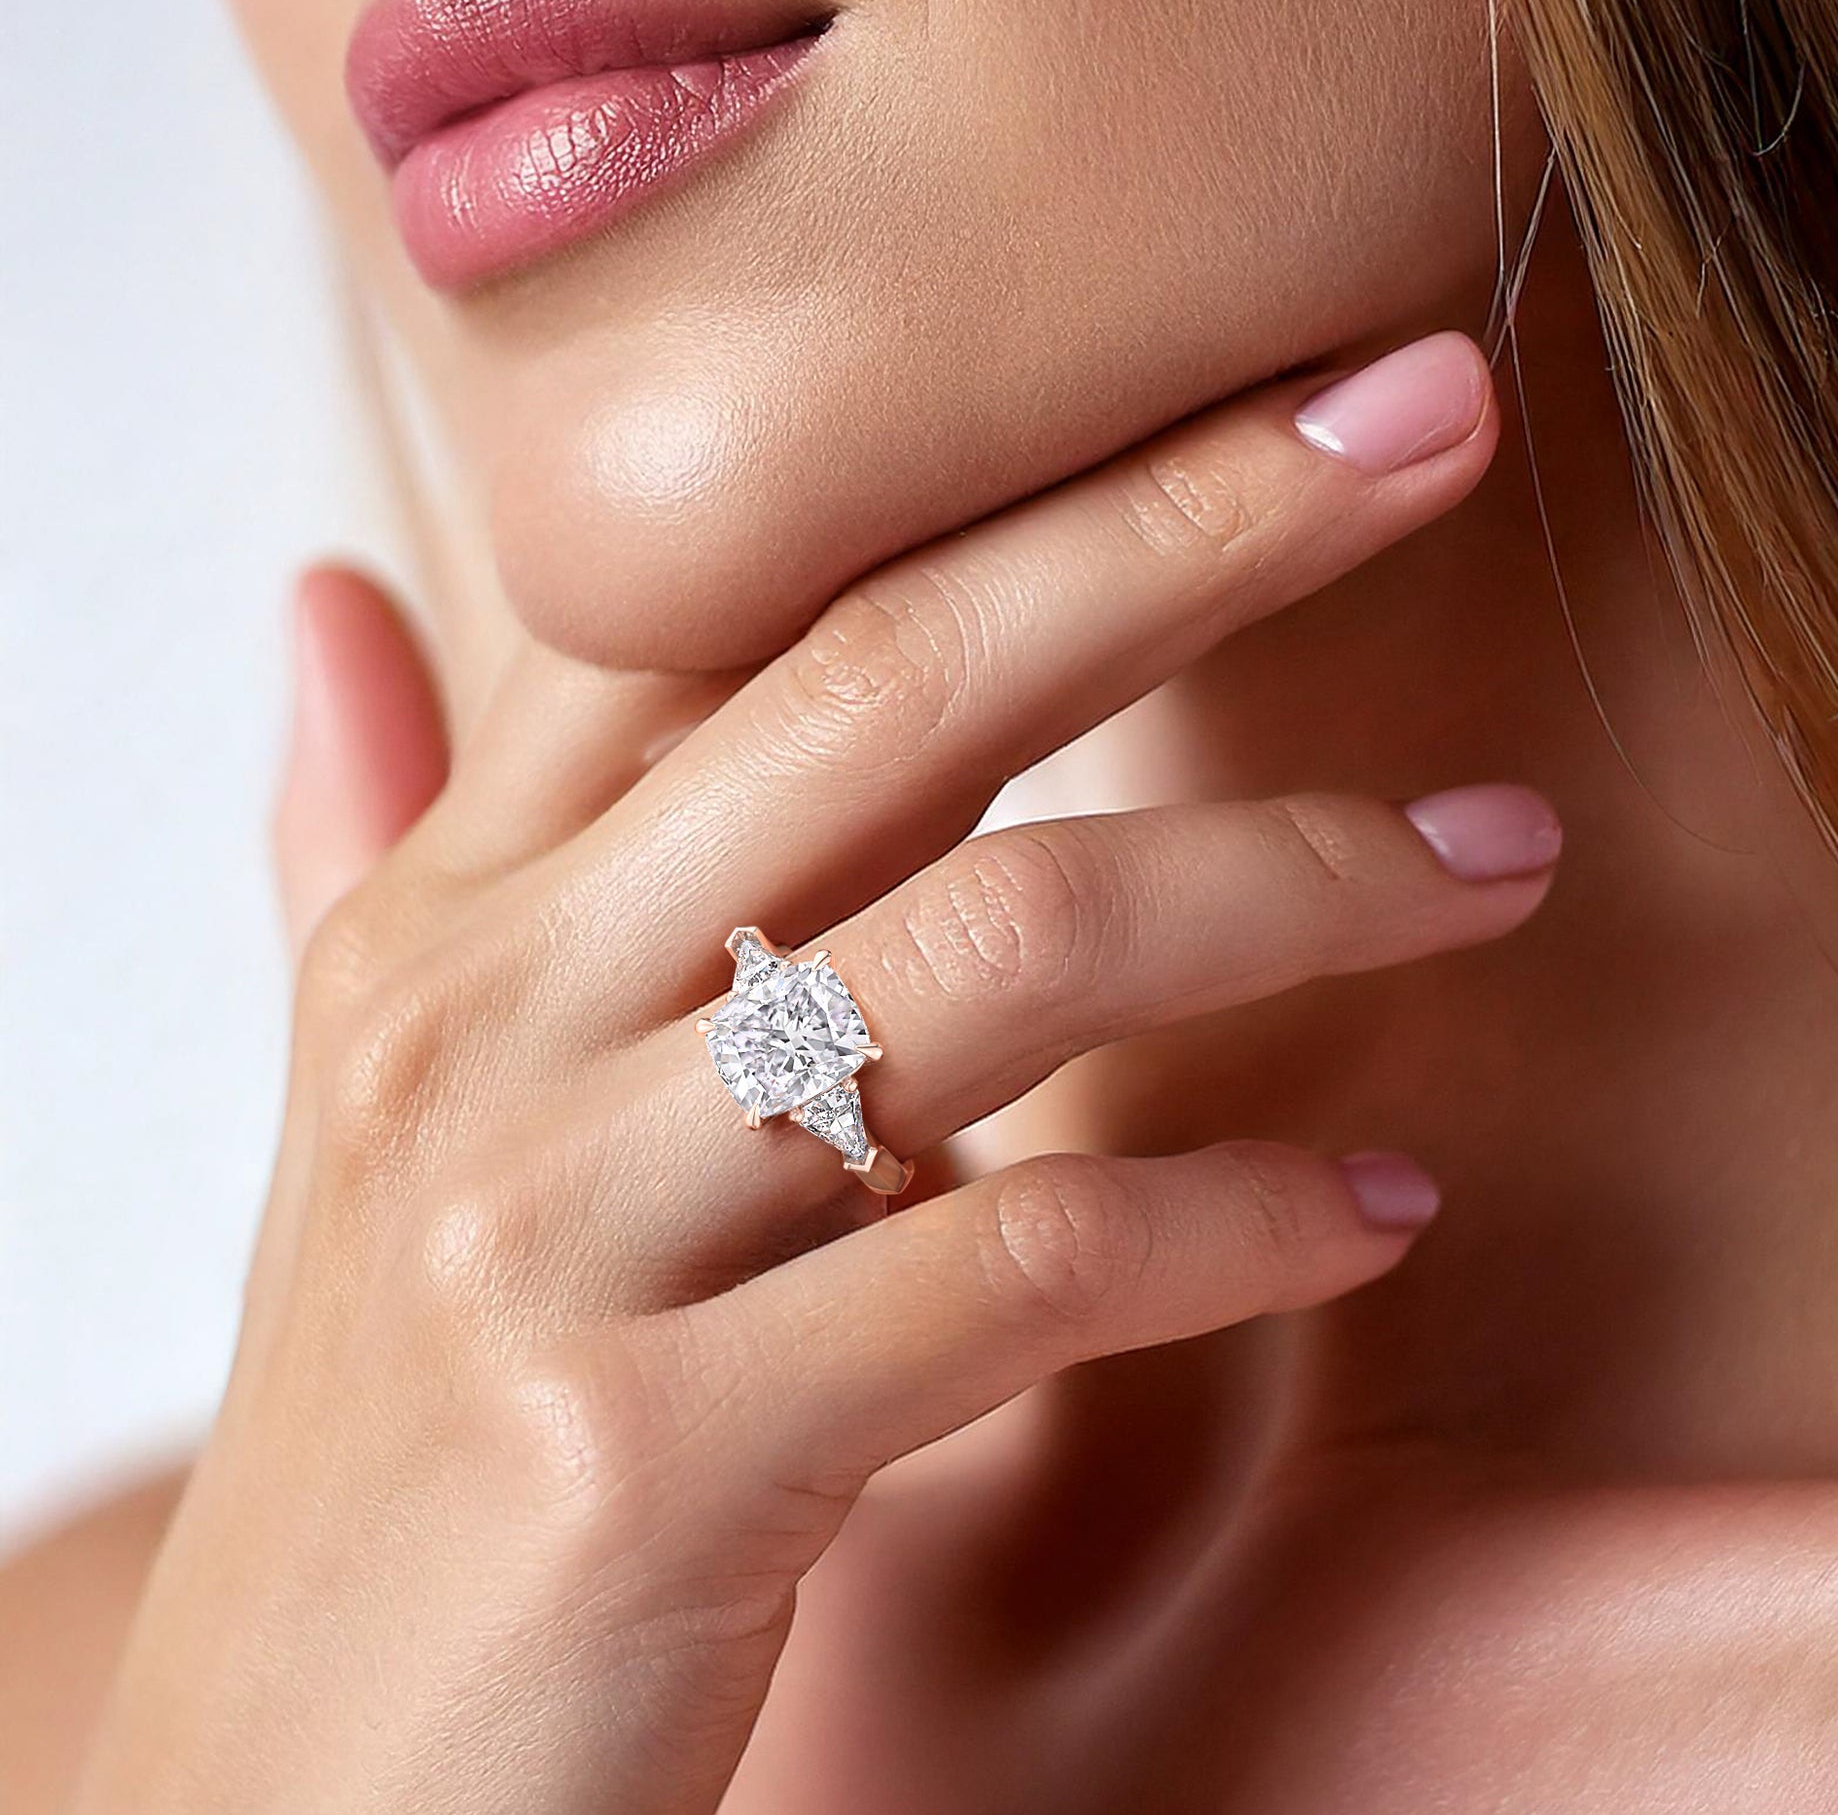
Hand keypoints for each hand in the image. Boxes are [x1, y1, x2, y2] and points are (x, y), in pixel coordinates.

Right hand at [75, 333, 1554, 1813]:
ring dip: (1294, 886)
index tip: (1257, 396)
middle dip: (1186, 536)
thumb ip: (374, 843)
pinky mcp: (647, 1450)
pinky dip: (1233, 1222)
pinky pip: (1017, 1262)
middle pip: (895, 683)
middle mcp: (485, 1028)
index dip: (1012, 470)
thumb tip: (332, 591)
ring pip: (999, 951)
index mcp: (444, 927)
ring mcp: (551, 1232)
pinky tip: (1373, 1208)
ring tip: (1496, 864)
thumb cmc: (399, 1444)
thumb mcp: (375, 1115)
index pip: (740, 602)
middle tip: (1433, 428)